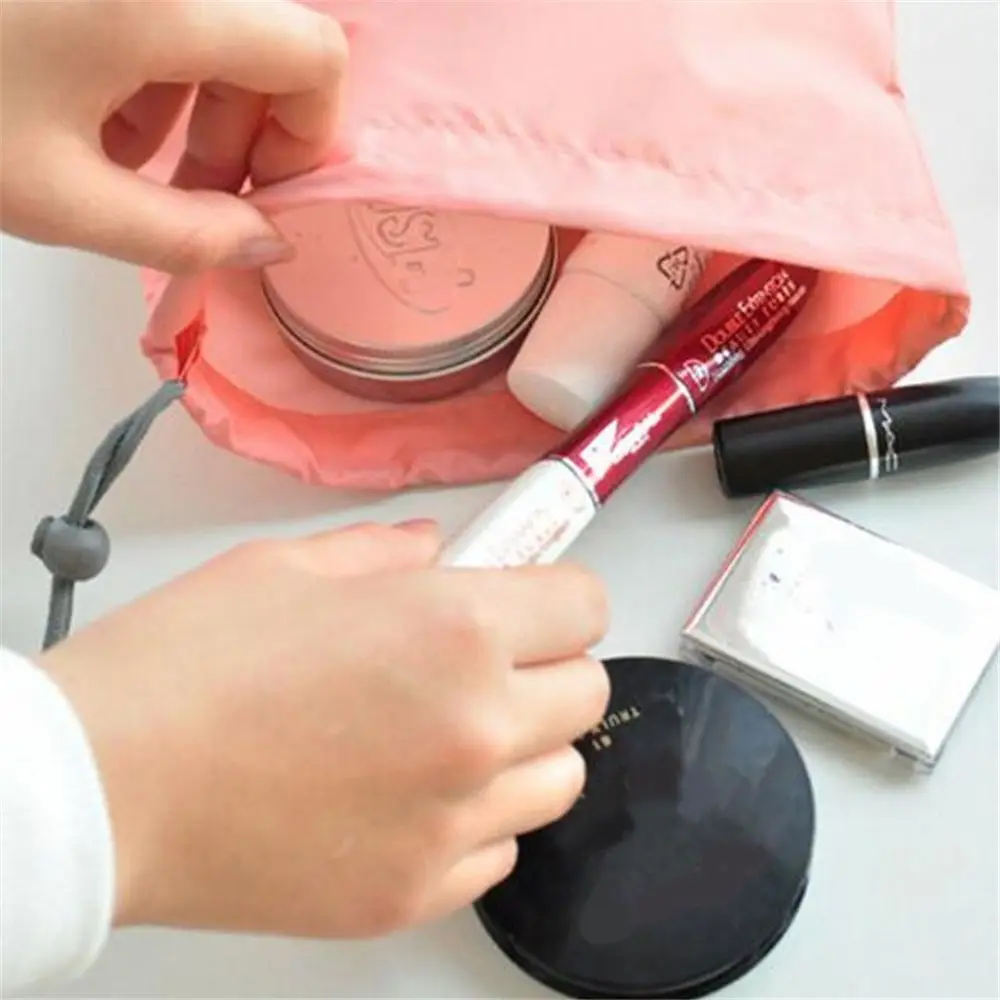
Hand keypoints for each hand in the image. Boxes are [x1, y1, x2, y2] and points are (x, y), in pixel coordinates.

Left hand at [0, 0, 345, 272]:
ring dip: (195, 97)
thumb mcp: (60, 197)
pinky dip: (151, 56)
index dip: (307, 135)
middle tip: (192, 190)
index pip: (315, 56)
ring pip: (215, 18)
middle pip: (268, 37)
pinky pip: (164, 3)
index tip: (257, 191)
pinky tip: (89, 97)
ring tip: (120, 150)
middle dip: (247, 125)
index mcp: (168, 3)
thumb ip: (187, 236)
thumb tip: (269, 246)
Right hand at [41, 521, 610, 937]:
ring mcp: (454, 821)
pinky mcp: (416, 891)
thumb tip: (439, 549)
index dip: (557, 596)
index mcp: (457, 628)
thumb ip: (389, 552)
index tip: (530, 601)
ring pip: (559, 779)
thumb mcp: (292, 566)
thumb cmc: (188, 664)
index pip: (584, 605)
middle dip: (547, 668)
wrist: (106, 784)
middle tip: (486, 663)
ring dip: (524, 747)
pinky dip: (475, 820)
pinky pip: (498, 848)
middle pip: (586, 694)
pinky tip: (411, 797)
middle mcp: (477, 727)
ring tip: (451, 733)